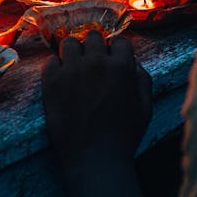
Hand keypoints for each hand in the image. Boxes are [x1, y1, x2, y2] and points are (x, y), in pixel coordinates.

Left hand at [42, 32, 152, 169]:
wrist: (94, 159)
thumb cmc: (124, 136)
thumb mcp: (145, 107)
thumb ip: (143, 80)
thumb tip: (134, 63)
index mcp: (122, 66)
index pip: (119, 41)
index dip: (116, 52)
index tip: (111, 61)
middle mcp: (96, 62)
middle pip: (93, 36)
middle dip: (94, 48)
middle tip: (92, 64)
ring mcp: (72, 70)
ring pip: (69, 43)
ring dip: (73, 53)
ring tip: (74, 69)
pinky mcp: (51, 82)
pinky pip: (51, 61)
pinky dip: (56, 68)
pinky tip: (61, 82)